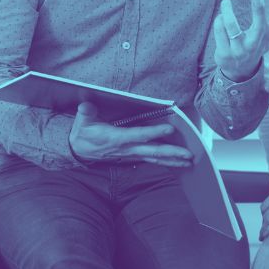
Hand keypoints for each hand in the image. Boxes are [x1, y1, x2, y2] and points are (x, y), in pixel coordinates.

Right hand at [68, 102, 191, 167]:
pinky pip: (152, 160)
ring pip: (155, 158)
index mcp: (116, 138)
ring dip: (172, 160)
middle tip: (188, 154)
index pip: (139, 135)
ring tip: (189, 161)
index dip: (154, 132)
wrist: (79, 151)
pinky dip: (166, 162)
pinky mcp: (133, 156)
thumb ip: (86, 112)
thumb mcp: (82, 121)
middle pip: (153, 151)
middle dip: (171, 152)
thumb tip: (87, 105)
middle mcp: (127, 148)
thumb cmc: (84, 134)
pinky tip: (178, 163)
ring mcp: (131, 154)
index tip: (170, 128)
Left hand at [213, 0, 268, 82]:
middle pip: (258, 28)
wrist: (239, 71)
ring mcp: (239, 51)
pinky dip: (219, 21)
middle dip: (259, 12)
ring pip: (233, 27)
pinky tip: (220, 17)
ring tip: (226, 3)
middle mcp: (254, 46)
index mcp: (265, 40)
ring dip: (228, 12)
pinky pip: (220, 31)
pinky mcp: (224, 53)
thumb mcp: (266, 35)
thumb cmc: (254, 45)